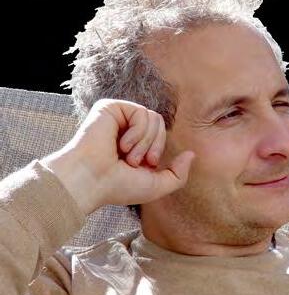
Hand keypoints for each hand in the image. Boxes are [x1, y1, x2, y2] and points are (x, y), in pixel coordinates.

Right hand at [41, 99, 193, 214]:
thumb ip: (178, 175)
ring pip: (154, 117)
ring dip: (144, 141)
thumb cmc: (118, 186)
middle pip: (160, 123)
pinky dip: (137, 132)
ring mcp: (118, 117)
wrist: (91, 181)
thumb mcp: (156, 186)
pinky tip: (120, 144)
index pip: (161, 134)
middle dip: (154, 146)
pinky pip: (142, 112)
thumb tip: (191, 154)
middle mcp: (126, 128)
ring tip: (126, 155)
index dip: (158, 150)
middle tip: (134, 161)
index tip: (145, 165)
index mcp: (135, 143)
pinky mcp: (110, 107)